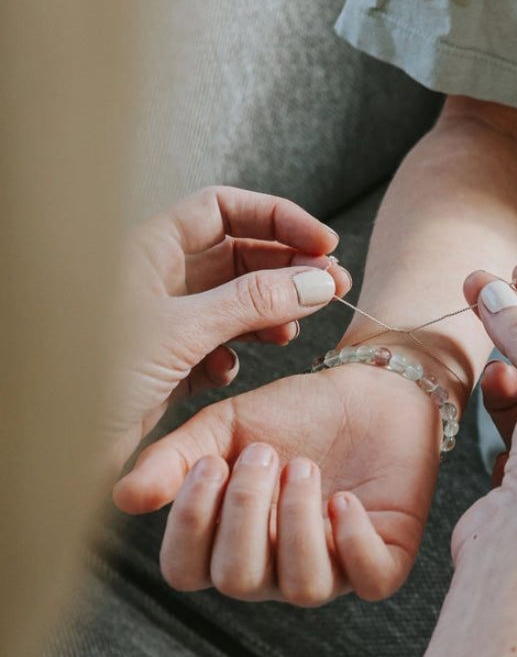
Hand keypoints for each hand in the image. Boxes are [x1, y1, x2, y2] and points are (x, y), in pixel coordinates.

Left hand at [108, 186, 350, 463]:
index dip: (278, 219)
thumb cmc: (87, 377)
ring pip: (232, 303)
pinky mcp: (163, 364)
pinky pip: (215, 346)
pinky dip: (234, 354)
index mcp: (146, 249)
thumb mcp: (181, 331)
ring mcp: (160, 322)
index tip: (323, 243)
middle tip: (331, 285)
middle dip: (286, 268)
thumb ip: (255, 302)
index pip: (224, 209)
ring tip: (291, 331)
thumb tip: (319, 279)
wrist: (44, 448)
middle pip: (237, 254)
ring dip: (268, 313)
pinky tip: (229, 369)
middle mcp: (154, 279)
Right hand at [113, 362, 442, 602]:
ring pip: (302, 586)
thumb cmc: (299, 413)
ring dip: (297, 521)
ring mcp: (334, 568)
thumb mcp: (229, 426)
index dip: (191, 524)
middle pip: (238, 580)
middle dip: (247, 512)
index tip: (212, 464)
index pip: (186, 570)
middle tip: (267, 453)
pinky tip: (344, 499)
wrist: (373, 388)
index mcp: (231, 542)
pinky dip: (354, 542)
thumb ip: (176, 458)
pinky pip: (370, 581)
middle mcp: (277, 567)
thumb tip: (124, 498)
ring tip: (304, 467)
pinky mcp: (386, 558)